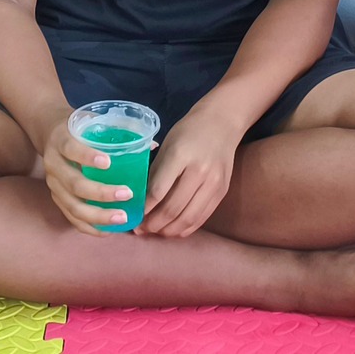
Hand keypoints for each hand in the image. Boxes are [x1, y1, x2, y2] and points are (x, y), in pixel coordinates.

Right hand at [36, 111, 137, 232]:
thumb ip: (117, 131)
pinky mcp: (57, 200)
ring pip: (73, 206)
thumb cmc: (79, 130)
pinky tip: (109, 229)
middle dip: (101, 193)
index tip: (108, 163)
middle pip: (74, 184)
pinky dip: (91, 227)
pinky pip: (72, 218)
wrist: (51, 135)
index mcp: (60, 140)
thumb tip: (152, 145)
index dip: (87, 157)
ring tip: (123, 217)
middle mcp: (53, 164)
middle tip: (128, 194)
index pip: (71, 149)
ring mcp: (54, 185)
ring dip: (99, 215)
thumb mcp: (91, 122)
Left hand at [139, 108, 244, 237]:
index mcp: (180, 156)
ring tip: (154, 231)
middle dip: (153, 223)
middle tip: (140, 229)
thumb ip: (155, 172)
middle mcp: (199, 172)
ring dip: (168, 230)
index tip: (132, 216)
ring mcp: (213, 184)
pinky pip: (201, 218)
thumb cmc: (189, 132)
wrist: (222, 124)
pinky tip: (173, 230)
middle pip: (172, 208)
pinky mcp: (221, 193)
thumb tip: (140, 199)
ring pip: (187, 218)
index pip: (158, 190)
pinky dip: (185, 228)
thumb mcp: (167, 145)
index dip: (143, 208)